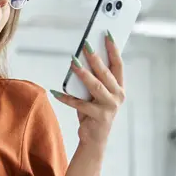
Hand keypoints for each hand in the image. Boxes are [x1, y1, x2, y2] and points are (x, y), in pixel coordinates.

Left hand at [51, 31, 125, 147]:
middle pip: (106, 73)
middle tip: (86, 45)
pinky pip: (79, 104)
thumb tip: (80, 60)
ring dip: (83, 74)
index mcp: (119, 88)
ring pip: (96, 86)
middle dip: (96, 58)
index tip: (107, 35)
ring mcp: (110, 107)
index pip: (118, 65)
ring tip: (74, 63)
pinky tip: (55, 92)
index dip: (113, 49)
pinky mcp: (99, 117)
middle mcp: (118, 96)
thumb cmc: (93, 113)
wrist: (95, 140)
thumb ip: (93, 81)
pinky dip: (66, 98)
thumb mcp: (95, 96)